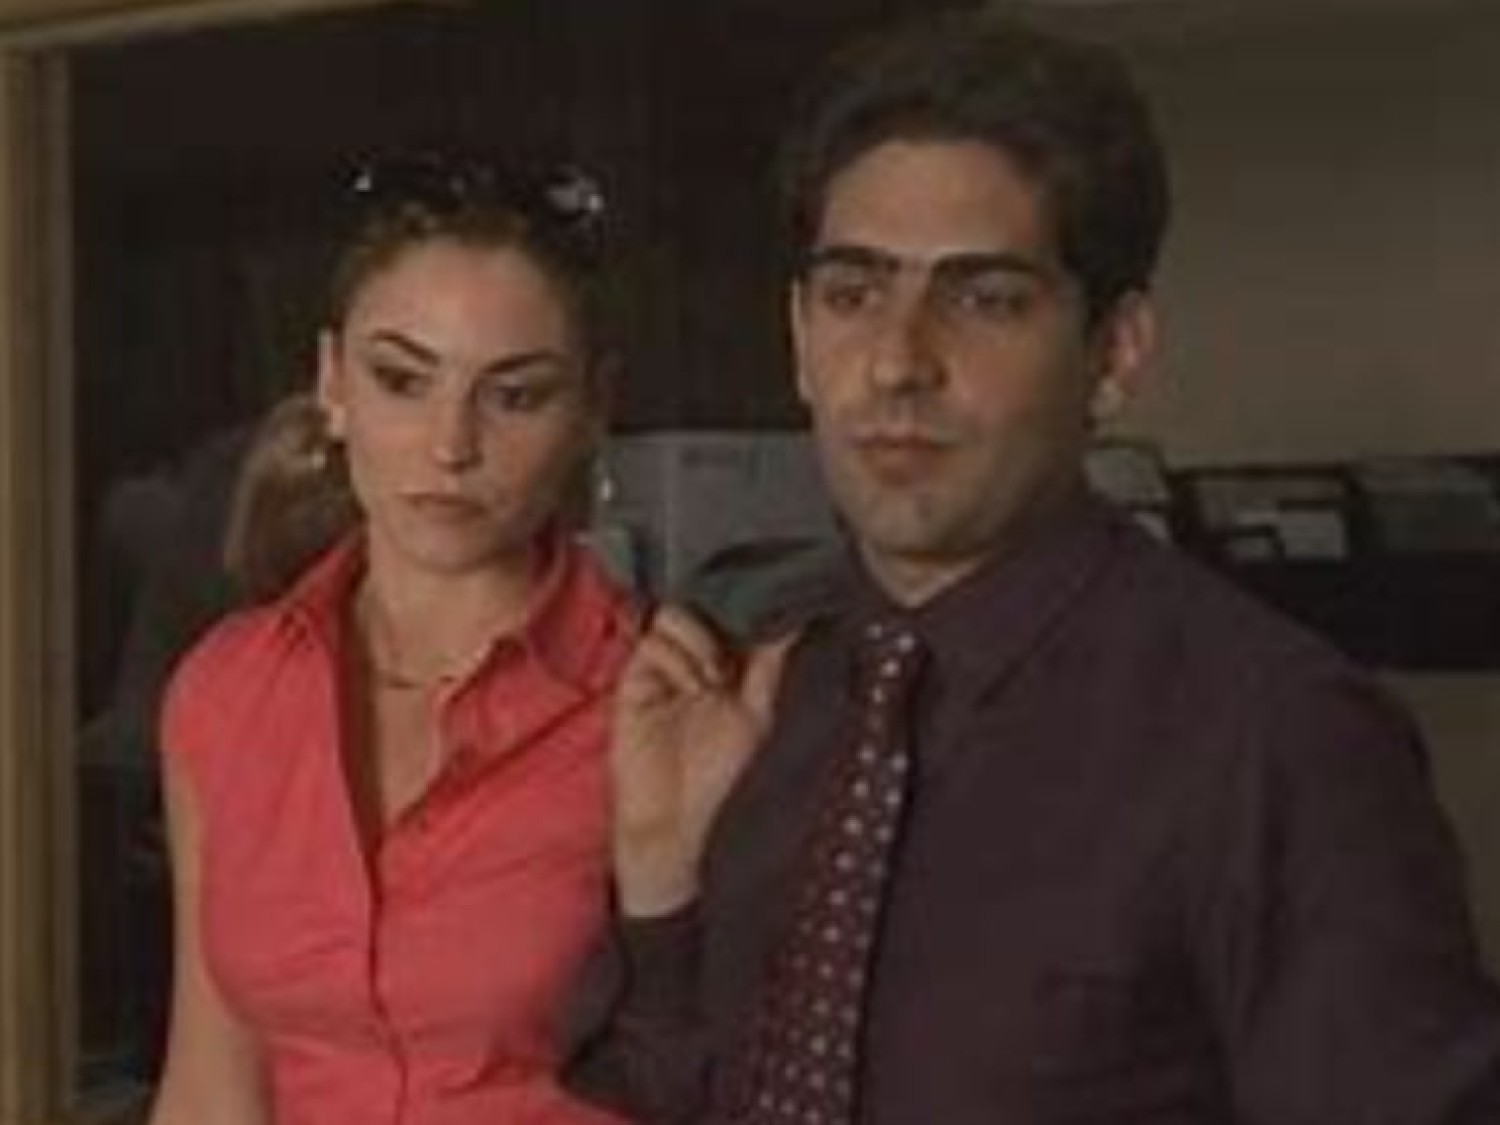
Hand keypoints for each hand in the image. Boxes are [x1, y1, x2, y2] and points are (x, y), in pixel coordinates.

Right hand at [610, 604, 794, 916]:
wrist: (673, 817)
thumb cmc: (716, 773)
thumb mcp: (756, 716)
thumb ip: (769, 667)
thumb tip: (794, 621)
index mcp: (722, 666)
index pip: (730, 615)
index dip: (746, 604)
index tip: (766, 601)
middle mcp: (690, 660)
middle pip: (700, 603)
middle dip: (721, 614)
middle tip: (737, 643)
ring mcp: (660, 668)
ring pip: (674, 615)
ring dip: (700, 639)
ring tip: (713, 678)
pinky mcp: (633, 680)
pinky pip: (652, 644)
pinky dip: (677, 659)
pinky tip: (691, 687)